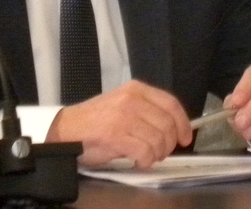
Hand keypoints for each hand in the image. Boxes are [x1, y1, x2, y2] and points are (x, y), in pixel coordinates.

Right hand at [46, 80, 191, 167]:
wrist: (65, 129)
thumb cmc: (95, 120)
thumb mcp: (123, 105)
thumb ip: (146, 111)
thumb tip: (172, 129)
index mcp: (136, 89)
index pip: (171, 104)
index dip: (183, 123)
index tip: (186, 137)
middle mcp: (132, 100)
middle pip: (167, 124)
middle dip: (169, 143)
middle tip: (162, 152)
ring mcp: (124, 117)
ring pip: (158, 139)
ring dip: (157, 154)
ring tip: (148, 157)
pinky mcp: (115, 135)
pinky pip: (144, 152)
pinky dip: (146, 161)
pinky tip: (139, 162)